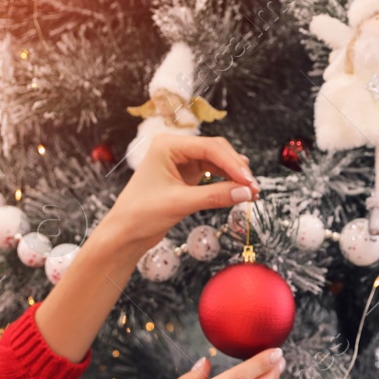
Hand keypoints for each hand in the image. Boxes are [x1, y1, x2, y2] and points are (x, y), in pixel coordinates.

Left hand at [97, 134, 259, 253]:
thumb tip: (245, 193)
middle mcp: (175, 149)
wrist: (125, 233)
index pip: (209, 148)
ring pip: (216, 162)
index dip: (232, 164)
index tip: (249, 181)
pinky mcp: (185, 176)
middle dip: (236, 169)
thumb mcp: (180, 203)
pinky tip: (237, 191)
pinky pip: (212, 174)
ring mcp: (181, 161)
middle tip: (253, 188)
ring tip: (250, 192)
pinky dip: (225, 182)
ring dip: (233, 176)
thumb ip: (214, 196)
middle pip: (216, 151)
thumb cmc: (140, 214)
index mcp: (167, 145)